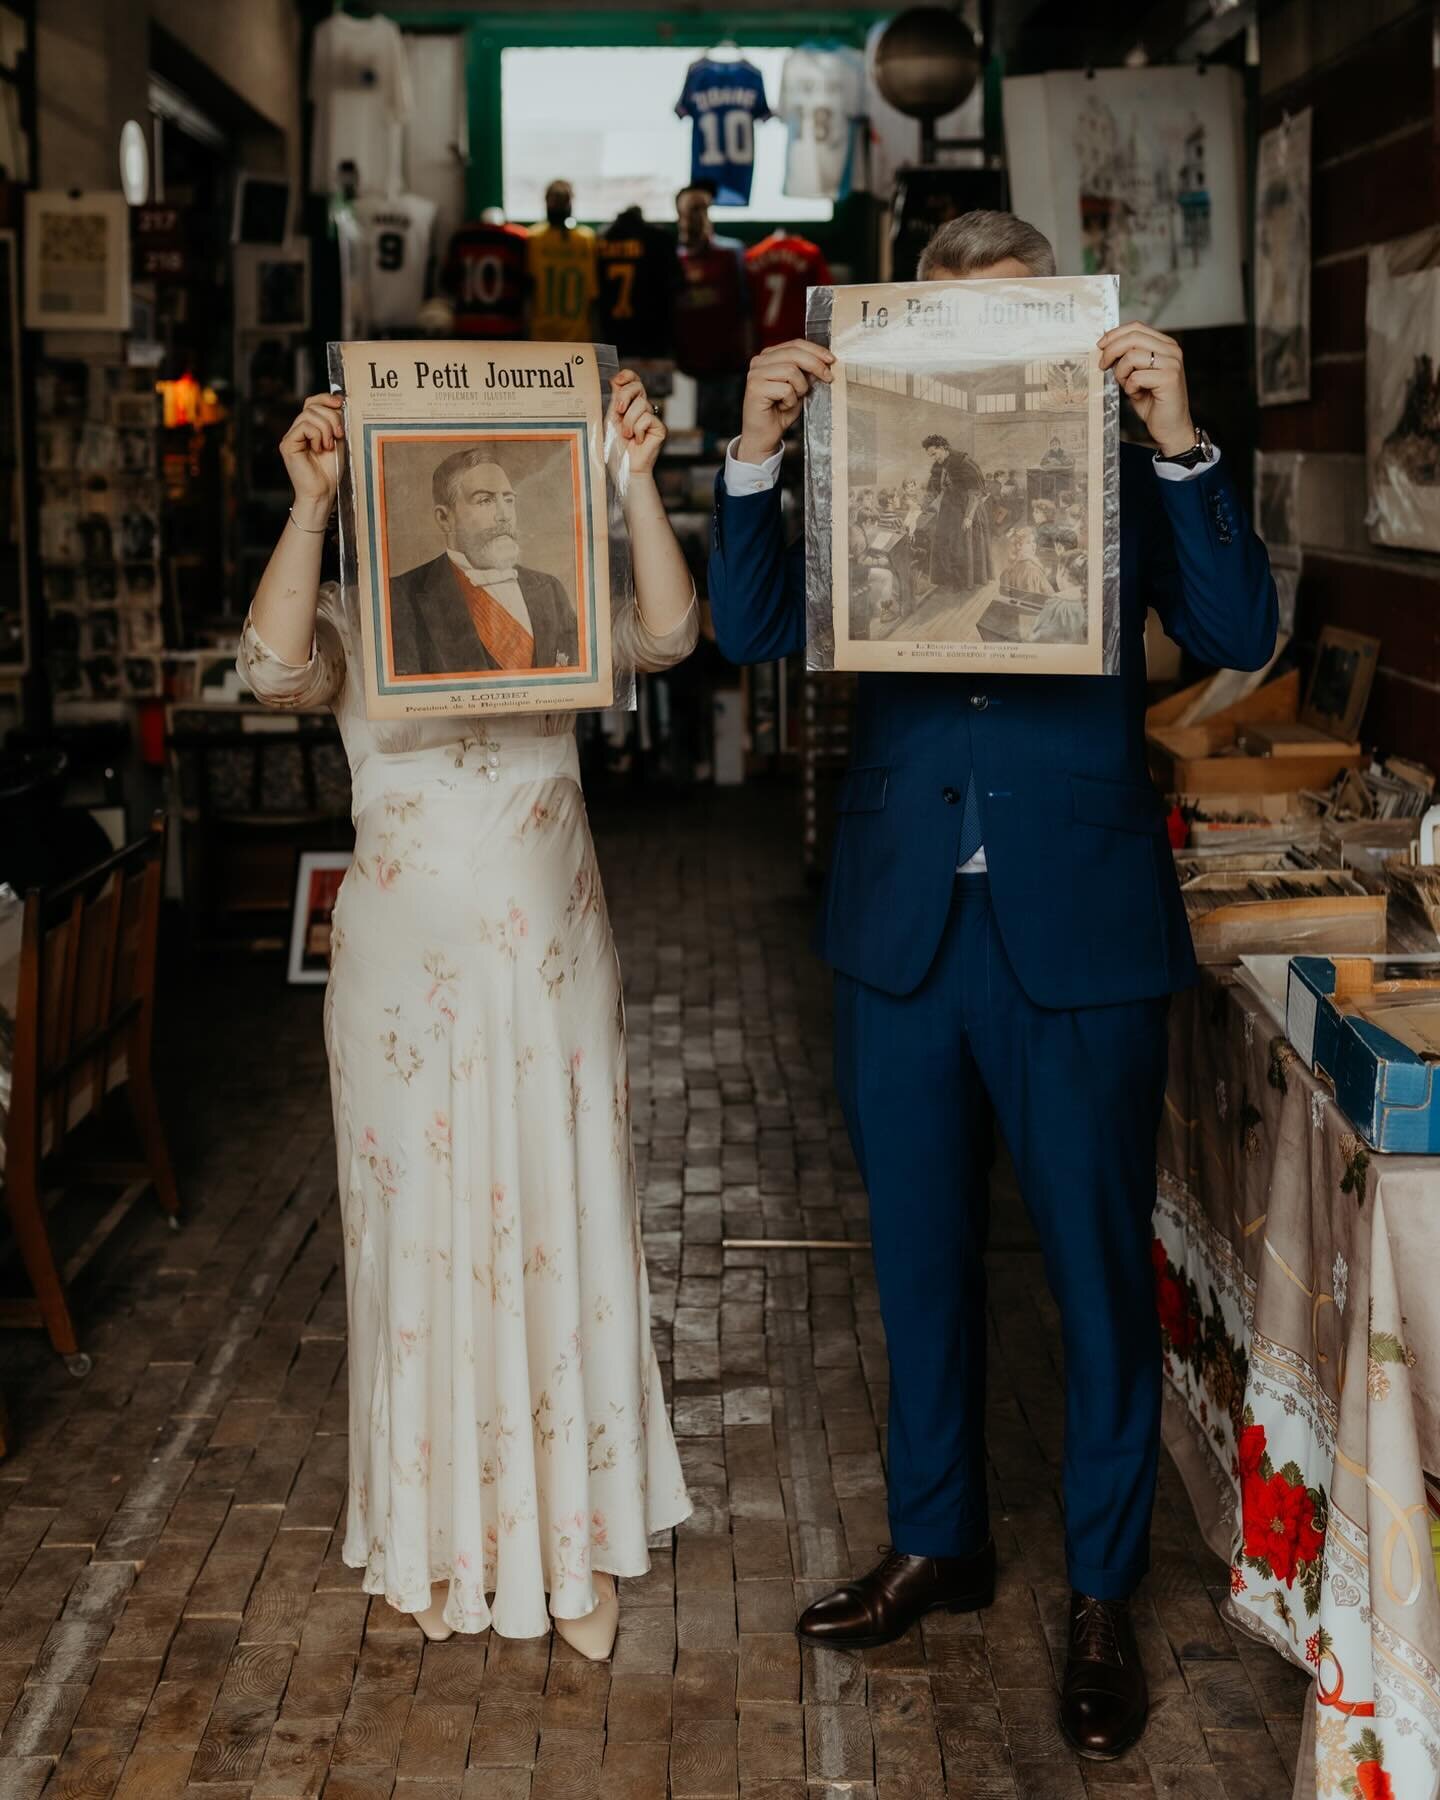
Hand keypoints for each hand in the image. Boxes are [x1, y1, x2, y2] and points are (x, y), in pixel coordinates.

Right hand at [280, 394, 343, 521]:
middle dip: (331, 417)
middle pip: (312, 406)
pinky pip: (304, 426)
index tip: (340, 403)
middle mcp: (298, 429)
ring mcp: (291, 436)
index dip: (326, 398)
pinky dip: (317, 435)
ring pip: (308, 415)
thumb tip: (338, 403)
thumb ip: (336, 423)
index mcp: (310, 427)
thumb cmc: (331, 470)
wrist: (323, 492)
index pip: (312, 402)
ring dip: (326, 428)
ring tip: (328, 445)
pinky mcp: (287, 444)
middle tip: (338, 435)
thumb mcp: (338, 441)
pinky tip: (319, 449)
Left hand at [608, 370, 665, 479]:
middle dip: (625, 395)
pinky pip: (647, 419)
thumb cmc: (616, 447)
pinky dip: (638, 430)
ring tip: (627, 435)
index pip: (633, 380)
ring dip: (629, 421)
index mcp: (630, 404)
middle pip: (638, 385)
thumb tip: (615, 380)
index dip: (628, 376)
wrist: (624, 467)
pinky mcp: (660, 428)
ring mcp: (652, 417)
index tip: (617, 380)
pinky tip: (638, 441)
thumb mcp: (610, 419)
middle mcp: (643, 408)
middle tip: (619, 410)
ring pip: (641, 404)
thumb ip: (615, 400)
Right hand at [737, 340, 834, 463]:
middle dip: (815, 365)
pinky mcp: (755, 388)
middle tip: (828, 378)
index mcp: (769, 357)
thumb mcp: (799, 388)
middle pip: (794, 353)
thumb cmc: (780, 412)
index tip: (831, 360)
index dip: (816, 350)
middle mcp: (759, 361)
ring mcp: (755, 374)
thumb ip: (807, 373)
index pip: (795, 344)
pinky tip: (782, 407)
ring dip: (800, 388)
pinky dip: (790, 401)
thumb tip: (824, 362)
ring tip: (793, 400)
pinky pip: (785, 388)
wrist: (764, 436)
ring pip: (791, 370)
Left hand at [1097, 323, 1194, 456]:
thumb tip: (1105, 347)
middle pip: (1133, 337)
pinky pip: (1136, 376)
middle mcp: (1172, 350)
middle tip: (1102, 365)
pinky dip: (1130, 387)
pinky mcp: (1170, 378)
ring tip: (1126, 385)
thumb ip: (1127, 359)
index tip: (1100, 346)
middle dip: (1111, 350)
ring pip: (1133, 355)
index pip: (1137, 327)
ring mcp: (1172, 363)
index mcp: (1165, 345)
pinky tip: (1136, 394)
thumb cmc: (1153, 402)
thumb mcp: (1136, 375)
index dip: (1115, 334)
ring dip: (1121, 372)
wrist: (1170, 427)